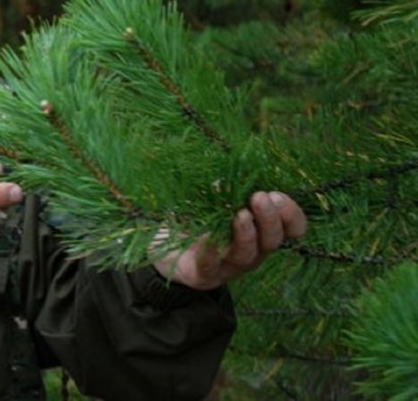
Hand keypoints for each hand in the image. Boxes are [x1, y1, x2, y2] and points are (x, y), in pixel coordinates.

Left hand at [153, 191, 306, 290]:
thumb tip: (229, 180)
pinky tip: (208, 239)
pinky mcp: (203, 274)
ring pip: (246, 256)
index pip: (291, 229)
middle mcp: (251, 251)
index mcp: (260, 231)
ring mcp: (228, 266)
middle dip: (270, 219)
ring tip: (241, 215)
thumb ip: (226, 189)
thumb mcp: (215, 199)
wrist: (164, 246)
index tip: (277, 196)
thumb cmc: (197, 217)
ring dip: (246, 235)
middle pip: (271, 242)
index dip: (290, 215)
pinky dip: (211, 252)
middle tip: (260, 198)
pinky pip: (210, 266)